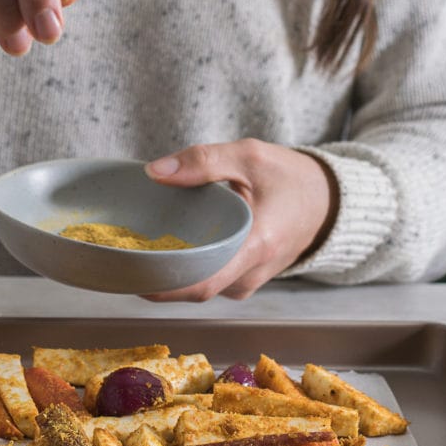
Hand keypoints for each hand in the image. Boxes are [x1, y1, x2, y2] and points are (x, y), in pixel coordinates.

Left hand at [142, 139, 337, 301]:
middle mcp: (251, 275)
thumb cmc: (290, 178)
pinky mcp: (241, 281)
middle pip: (191, 289)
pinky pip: (205, 280)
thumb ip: (203, 161)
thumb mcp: (250, 156)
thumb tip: (154, 172)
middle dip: (153, 274)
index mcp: (255, 246)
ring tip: (135, 244)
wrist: (327, 201)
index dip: (160, 283)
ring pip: (197, 286)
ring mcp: (247, 282)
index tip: (127, 269)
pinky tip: (162, 246)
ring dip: (168, 269)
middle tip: (119, 251)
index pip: (201, 283)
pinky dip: (183, 266)